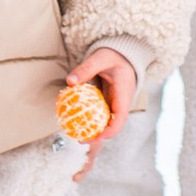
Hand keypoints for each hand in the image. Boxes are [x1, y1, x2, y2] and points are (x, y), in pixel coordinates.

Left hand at [61, 50, 138, 164]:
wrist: (123, 55)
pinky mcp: (110, 103)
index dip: (110, 130)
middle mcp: (123, 102)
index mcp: (124, 93)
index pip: (121, 117)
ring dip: (95, 131)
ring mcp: (117, 104)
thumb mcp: (100, 58)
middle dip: (100, 136)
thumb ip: (86, 68)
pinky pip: (102, 115)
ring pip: (108, 122)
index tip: (96, 136)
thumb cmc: (114, 55)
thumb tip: (70, 81)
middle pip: (114, 125)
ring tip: (77, 135)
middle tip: (80, 140)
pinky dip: (92, 121)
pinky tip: (78, 123)